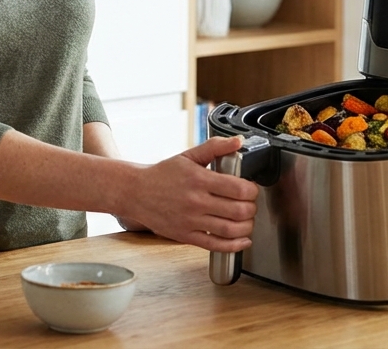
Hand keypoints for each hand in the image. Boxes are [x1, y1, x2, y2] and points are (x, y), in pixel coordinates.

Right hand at [113, 137, 257, 252]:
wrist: (136, 192)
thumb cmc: (162, 174)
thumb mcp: (188, 156)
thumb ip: (215, 147)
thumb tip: (238, 141)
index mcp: (199, 180)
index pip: (238, 189)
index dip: (252, 190)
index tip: (251, 189)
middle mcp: (196, 201)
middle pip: (239, 211)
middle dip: (251, 208)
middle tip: (250, 204)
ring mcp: (191, 221)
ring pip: (231, 230)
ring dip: (247, 227)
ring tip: (247, 220)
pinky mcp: (186, 236)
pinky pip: (216, 245)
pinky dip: (234, 246)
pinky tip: (242, 240)